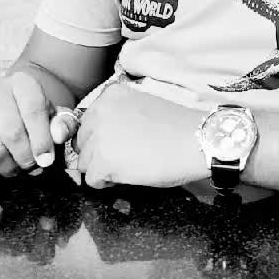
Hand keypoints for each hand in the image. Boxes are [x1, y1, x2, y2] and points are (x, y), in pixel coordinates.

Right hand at [0, 73, 76, 176]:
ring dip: (6, 167)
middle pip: (11, 133)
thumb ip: (61, 124)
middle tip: (30, 167)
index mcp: (22, 83)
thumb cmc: (28, 115)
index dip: (42, 140)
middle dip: (25, 158)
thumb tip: (59, 135)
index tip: (46, 160)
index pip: (34, 110)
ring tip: (14, 167)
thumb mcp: (50, 114)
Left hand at [74, 82, 207, 189]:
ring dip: (102, 168)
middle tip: (125, 157)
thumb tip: (101, 138)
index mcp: (110, 96)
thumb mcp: (143, 107)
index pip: (88, 122)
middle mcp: (99, 112)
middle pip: (82, 142)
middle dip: (98, 153)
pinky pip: (92, 180)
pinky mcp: (102, 161)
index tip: (120, 143)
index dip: (102, 137)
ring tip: (129, 166)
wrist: (196, 141)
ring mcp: (98, 136)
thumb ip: (117, 115)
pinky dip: (107, 183)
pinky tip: (128, 175)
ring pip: (84, 162)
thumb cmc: (177, 128)